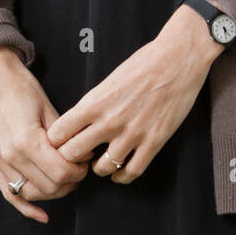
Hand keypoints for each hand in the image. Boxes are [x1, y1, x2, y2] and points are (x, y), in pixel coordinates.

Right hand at [0, 47, 88, 222]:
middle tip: (80, 168)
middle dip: (71, 182)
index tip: (86, 160)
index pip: (61, 172)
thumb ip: (63, 137)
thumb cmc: (22, 87)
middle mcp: (10, 156)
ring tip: (67, 179)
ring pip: (31, 194)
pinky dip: (26, 208)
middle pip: (49, 187)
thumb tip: (81, 155)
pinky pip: (9, 195)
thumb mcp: (48, 108)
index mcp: (27, 140)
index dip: (79, 171)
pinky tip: (42, 215)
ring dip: (53, 192)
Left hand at [46, 3, 223, 184]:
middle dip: (72, 158)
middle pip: (73, 155)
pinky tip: (120, 171)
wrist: (178, 58)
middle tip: (79, 157)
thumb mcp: (110, 81)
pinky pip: (131, 172)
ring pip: (102, 168)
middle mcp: (109, 120)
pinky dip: (122, 176)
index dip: (57, 141)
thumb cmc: (144, 63)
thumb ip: (93, 104)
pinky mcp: (154, 141)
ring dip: (99, 168)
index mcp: (94, 102)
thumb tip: (80, 124)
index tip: (63, 142)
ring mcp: (132, 133)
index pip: (58, 133)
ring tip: (101, 162)